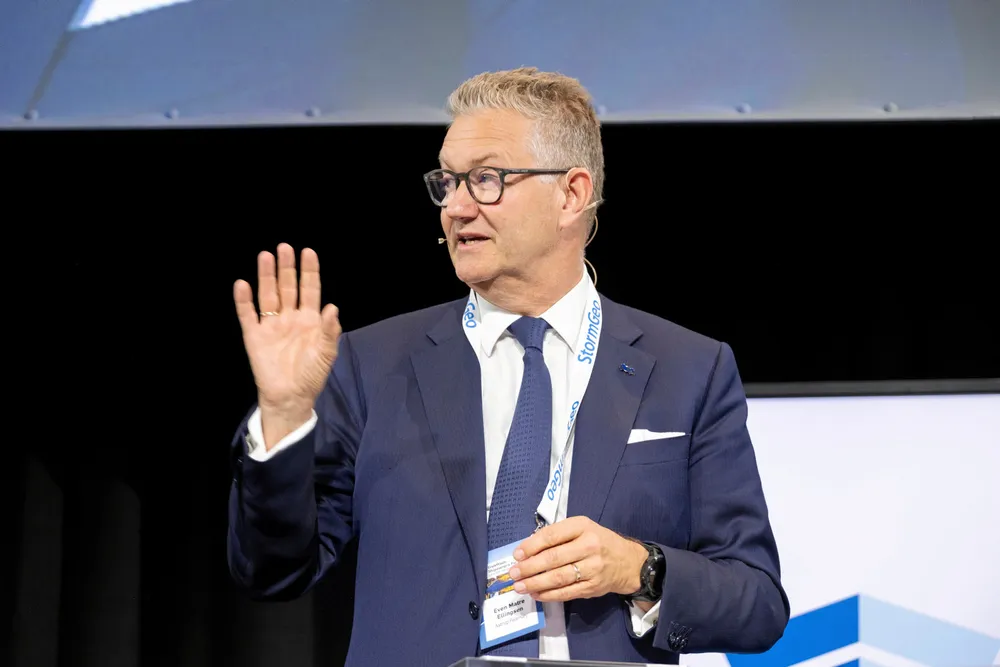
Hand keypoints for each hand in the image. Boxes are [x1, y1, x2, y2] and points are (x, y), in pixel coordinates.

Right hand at [234, 243, 341, 445]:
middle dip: (286, 268)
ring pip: (268, 295)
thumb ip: (330, 331)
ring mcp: (271, 325)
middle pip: (287, 287)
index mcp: (310, 319)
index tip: (308, 252)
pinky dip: (244, 301)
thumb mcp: (327, 354)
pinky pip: (247, 315)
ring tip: (265, 256)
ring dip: (266, 276)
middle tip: (284, 247)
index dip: (309, 271)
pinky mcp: (254, 336)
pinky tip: (242, 284)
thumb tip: (332, 307)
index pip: (310, 289)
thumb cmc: (311, 375)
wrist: (291, 397)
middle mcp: (290, 318)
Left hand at [508, 516, 647, 603]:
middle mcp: (589, 546)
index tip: (517, 554)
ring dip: (535, 583)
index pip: (552, 535)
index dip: (531, 546)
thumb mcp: (581, 529)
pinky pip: (566, 592)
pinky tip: (536, 594)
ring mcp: (592, 568)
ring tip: (520, 586)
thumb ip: (558, 536)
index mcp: (582, 526)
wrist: (627, 562)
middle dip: (529, 567)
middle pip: (553, 558)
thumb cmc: (598, 541)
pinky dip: (549, 595)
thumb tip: (528, 548)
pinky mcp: (593, 587)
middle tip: (513, 573)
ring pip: (558, 578)